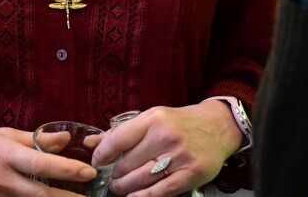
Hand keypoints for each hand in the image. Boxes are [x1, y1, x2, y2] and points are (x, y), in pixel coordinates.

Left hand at [93, 102, 241, 196]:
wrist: (218, 126)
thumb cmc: (179, 123)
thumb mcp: (151, 119)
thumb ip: (121, 133)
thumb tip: (89, 144)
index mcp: (153, 119)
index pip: (118, 139)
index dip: (102, 155)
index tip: (97, 164)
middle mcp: (166, 136)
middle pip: (128, 164)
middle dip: (115, 176)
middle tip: (111, 180)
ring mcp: (181, 156)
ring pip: (142, 179)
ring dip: (126, 188)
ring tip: (121, 188)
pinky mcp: (192, 173)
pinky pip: (162, 191)